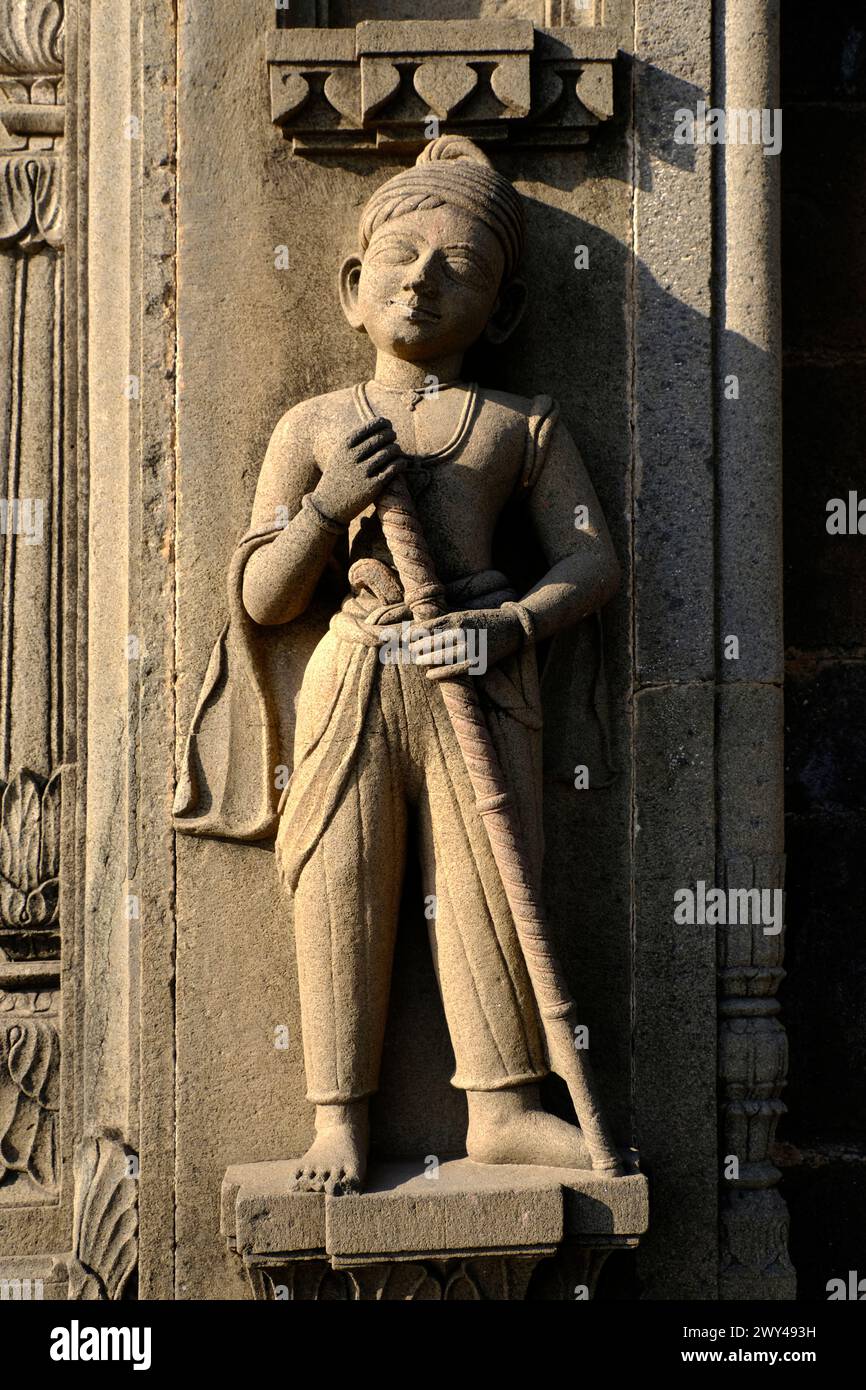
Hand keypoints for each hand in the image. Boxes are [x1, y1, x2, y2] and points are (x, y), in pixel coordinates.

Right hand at [313, 416, 404, 525]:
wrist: (329, 505)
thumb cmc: (338, 476)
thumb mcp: (340, 455)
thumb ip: (356, 441)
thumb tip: (380, 425)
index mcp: (344, 446)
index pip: (370, 426)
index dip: (384, 423)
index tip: (388, 425)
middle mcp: (353, 456)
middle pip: (382, 437)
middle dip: (391, 435)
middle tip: (393, 437)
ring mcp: (362, 472)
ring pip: (389, 452)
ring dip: (396, 449)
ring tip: (396, 450)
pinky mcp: (372, 486)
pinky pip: (393, 469)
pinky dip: (400, 463)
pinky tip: (401, 463)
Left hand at [378, 607, 523, 679]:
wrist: (512, 628)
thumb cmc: (483, 620)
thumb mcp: (464, 615)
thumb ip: (444, 622)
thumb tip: (419, 630)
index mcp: (456, 619)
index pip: (426, 627)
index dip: (412, 634)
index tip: (404, 638)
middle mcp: (461, 633)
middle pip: (429, 643)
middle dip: (417, 648)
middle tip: (410, 651)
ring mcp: (469, 649)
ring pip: (438, 657)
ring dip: (425, 660)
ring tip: (417, 661)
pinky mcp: (476, 663)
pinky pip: (452, 671)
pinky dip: (438, 673)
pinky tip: (429, 674)